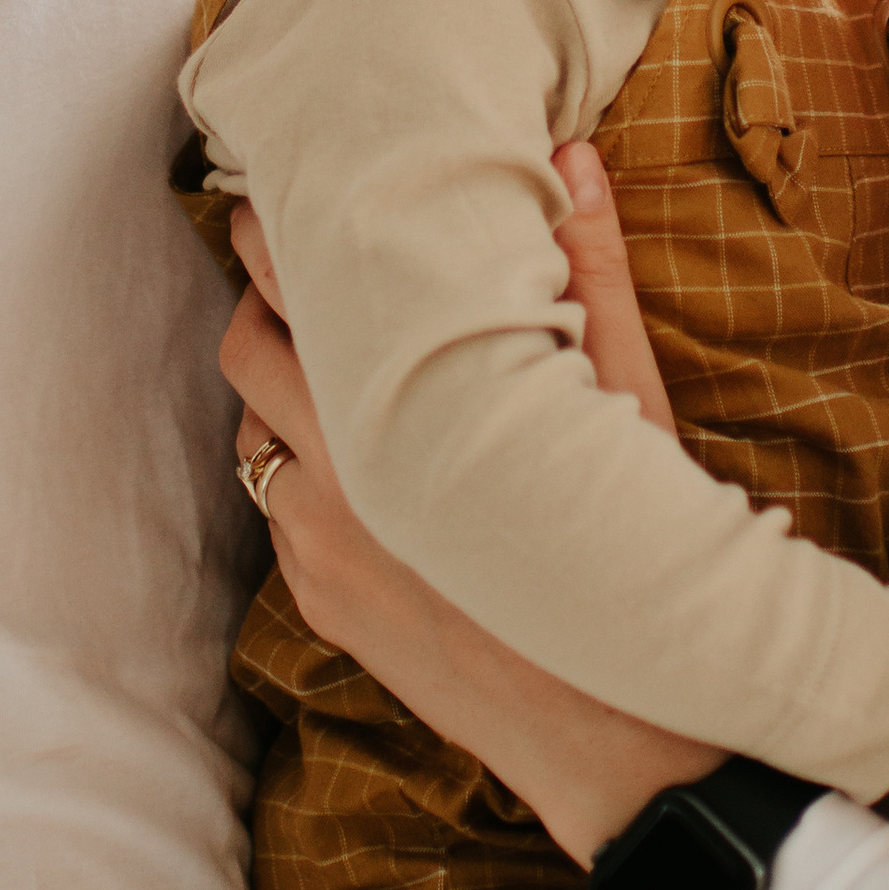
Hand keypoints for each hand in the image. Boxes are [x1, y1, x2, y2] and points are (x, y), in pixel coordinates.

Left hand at [223, 176, 697, 866]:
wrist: (626, 731)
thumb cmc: (640, 554)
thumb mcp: (627, 407)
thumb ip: (587, 274)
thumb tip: (568, 158)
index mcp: (406, 402)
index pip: (301, 283)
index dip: (284, 224)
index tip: (295, 183)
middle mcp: (341, 470)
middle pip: (248, 343)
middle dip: (265, 292)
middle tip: (302, 250)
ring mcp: (319, 544)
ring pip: (255, 428)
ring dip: (281, 382)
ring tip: (340, 352)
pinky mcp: (322, 603)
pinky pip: (279, 508)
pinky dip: (302, 465)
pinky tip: (367, 453)